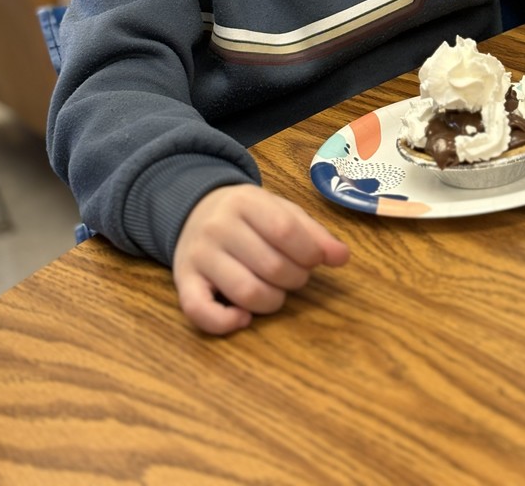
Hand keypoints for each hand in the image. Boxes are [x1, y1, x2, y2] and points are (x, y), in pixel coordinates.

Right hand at [172, 184, 349, 334]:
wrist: (194, 210)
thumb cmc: (249, 216)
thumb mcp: (281, 211)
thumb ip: (313, 233)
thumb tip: (342, 257)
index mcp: (245, 201)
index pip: (285, 230)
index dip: (309, 253)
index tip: (316, 260)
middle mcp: (218, 226)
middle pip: (271, 266)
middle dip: (295, 278)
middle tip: (296, 275)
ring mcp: (198, 255)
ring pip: (245, 292)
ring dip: (273, 301)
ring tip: (276, 292)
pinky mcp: (183, 282)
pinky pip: (200, 311)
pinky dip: (226, 323)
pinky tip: (244, 318)